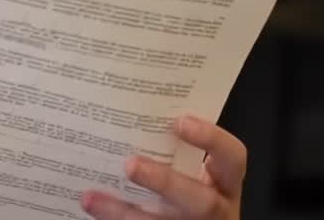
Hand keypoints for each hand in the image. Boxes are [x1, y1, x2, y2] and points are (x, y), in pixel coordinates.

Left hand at [82, 115, 244, 219]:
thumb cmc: (184, 189)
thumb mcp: (191, 170)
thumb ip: (172, 150)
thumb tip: (126, 113)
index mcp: (224, 182)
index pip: (232, 157)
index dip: (211, 139)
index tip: (180, 121)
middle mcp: (215, 208)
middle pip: (200, 200)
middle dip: (165, 182)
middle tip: (131, 164)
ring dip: (124, 211)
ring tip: (91, 198)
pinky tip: (91, 206)